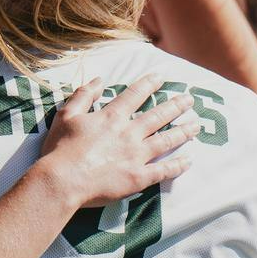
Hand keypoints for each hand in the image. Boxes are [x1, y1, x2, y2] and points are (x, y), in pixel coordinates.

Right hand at [36, 74, 196, 206]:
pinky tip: (189, 160)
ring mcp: (137, 156)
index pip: (135, 95)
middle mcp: (129, 133)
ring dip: (183, 131)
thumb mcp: (66, 115)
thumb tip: (98, 80)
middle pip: (158, 115)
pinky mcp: (139, 178)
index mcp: (111, 117)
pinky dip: (178, 166)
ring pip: (167, 140)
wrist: (62, 180)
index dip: (149, 84)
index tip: (162, 77)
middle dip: (176, 105)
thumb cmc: (60, 148)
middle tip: (189, 99)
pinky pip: (164, 171)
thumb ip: (83, 95)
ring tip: (196, 125)